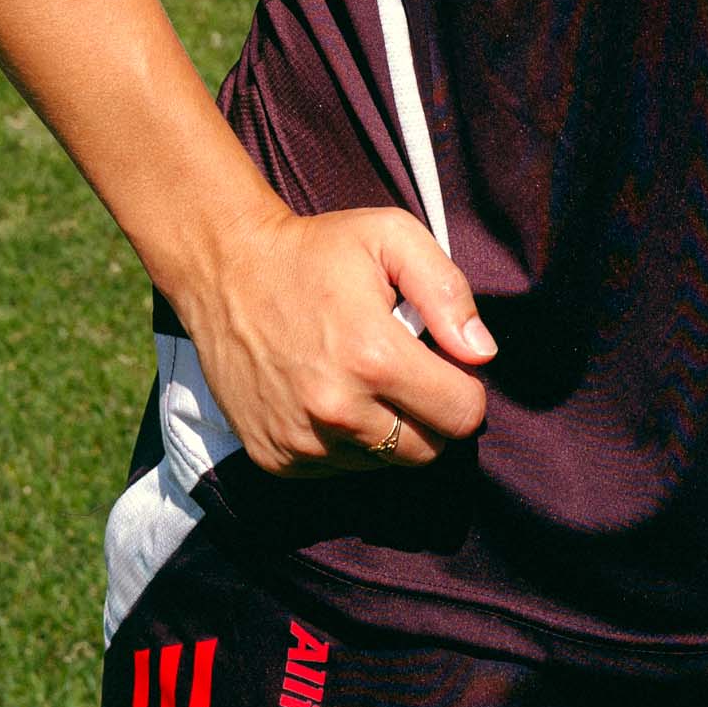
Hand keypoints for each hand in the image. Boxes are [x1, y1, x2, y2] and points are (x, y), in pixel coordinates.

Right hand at [181, 204, 494, 475]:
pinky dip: (345, 441)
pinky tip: (327, 394)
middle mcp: (337, 411)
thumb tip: (481, 354)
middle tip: (405, 372)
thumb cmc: (316, 250)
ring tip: (360, 377)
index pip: (462, 415)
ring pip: (384, 463)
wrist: (226, 270)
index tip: (443, 363)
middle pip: (428, 451)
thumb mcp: (391, 237)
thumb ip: (448, 292)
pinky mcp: (275, 457)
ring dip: (386, 429)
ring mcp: (301, 441)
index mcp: (373, 358)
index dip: (465, 388)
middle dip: (431, 415)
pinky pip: (338, 469)